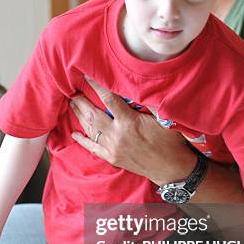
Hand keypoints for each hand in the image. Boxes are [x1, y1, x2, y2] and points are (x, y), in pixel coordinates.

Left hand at [70, 77, 195, 185]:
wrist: (170, 167)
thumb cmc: (169, 141)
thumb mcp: (163, 118)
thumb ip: (150, 103)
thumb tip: (141, 86)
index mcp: (129, 122)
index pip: (108, 99)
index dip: (96, 86)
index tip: (87, 76)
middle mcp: (116, 135)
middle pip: (93, 115)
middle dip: (81, 102)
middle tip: (72, 91)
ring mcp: (112, 148)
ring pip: (91, 130)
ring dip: (80, 116)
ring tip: (72, 104)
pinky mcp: (112, 158)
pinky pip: (93, 148)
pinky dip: (83, 140)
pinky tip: (74, 134)